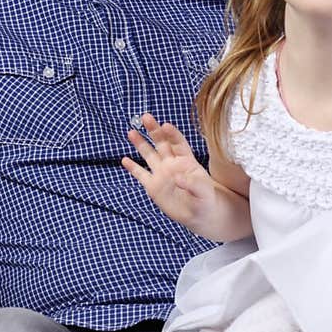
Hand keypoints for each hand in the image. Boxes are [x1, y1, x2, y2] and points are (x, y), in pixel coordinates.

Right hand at [122, 113, 219, 231]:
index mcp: (186, 161)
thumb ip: (193, 183)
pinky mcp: (153, 186)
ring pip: (149, 155)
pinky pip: (141, 175)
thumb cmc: (207, 199)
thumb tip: (178, 178)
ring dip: (140, 144)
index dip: (172, 134)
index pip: (178, 143)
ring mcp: (161, 174)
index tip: (165, 125)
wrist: (201, 214)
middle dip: (154, 130)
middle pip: (161, 143)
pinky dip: (133, 168)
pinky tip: (125, 160)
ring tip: (131, 133)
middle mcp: (172, 163)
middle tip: (146, 117)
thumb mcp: (204, 191)